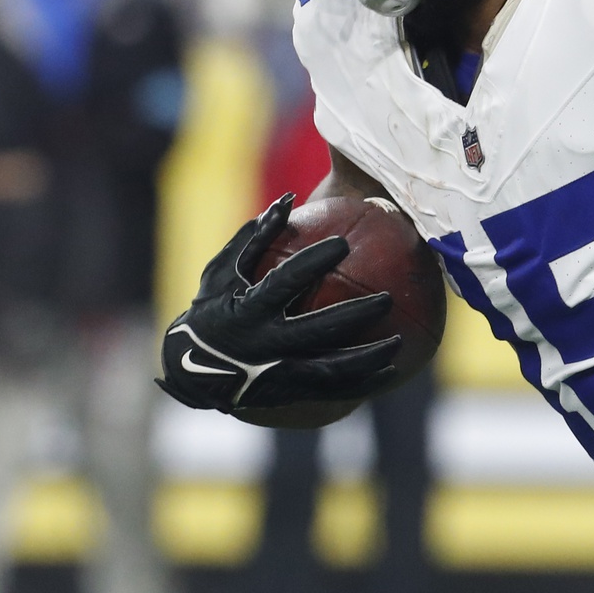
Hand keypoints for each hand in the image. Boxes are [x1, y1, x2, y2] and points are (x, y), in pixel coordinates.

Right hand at [156, 193, 399, 412]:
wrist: (193, 371)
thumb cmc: (212, 308)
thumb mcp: (222, 271)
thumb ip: (254, 237)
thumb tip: (287, 200)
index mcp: (248, 309)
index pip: (285, 283)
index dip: (312, 263)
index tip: (342, 243)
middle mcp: (265, 344)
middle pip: (319, 329)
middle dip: (356, 314)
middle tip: (388, 298)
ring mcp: (278, 372)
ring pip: (332, 369)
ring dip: (368, 357)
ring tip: (400, 342)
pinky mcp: (288, 392)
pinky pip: (331, 391)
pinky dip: (362, 384)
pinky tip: (390, 373)